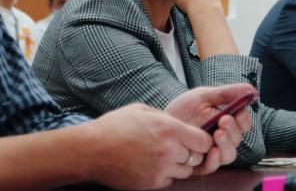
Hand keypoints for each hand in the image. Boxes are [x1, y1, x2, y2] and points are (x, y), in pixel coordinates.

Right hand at [85, 103, 213, 188]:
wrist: (91, 150)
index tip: (196, 138)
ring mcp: (161, 168)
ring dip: (179, 164)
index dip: (202, 140)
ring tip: (163, 155)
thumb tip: (182, 124)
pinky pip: (170, 180)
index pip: (204, 140)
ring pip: (185, 171)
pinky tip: (152, 164)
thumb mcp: (144, 111)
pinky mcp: (152, 183)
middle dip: (191, 152)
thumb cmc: (115, 127)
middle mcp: (169, 150)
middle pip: (197, 157)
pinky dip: (166, 174)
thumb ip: (168, 119)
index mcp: (170, 128)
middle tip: (179, 147)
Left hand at [165, 84, 254, 173]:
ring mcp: (211, 151)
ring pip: (229, 155)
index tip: (238, 111)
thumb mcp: (203, 96)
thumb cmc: (181, 110)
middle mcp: (220, 138)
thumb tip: (250, 89)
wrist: (160, 124)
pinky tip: (211, 150)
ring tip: (217, 134)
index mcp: (225, 121)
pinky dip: (214, 160)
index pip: (243, 123)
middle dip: (233, 130)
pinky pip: (213, 166)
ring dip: (227, 145)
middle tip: (224, 121)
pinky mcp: (200, 163)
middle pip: (238, 139)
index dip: (243, 119)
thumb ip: (226, 92)